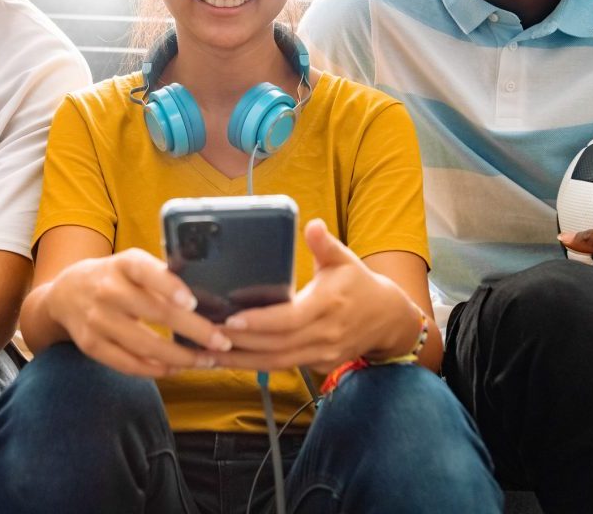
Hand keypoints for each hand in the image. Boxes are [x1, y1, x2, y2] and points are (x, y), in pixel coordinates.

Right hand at [46, 247, 232, 376]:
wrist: (65, 293)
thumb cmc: (115, 277)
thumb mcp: (132, 264)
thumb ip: (162, 275)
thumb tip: (209, 295)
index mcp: (123, 264)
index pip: (145, 271)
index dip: (169, 286)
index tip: (193, 302)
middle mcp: (108, 290)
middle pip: (154, 313)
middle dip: (194, 331)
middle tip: (221, 342)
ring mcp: (97, 320)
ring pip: (144, 345)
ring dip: (180, 357)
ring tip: (206, 360)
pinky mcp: (91, 346)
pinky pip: (127, 364)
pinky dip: (155, 370)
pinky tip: (176, 369)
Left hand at [216, 219, 421, 373]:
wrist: (388, 319)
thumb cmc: (359, 283)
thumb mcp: (345, 259)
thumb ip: (324, 244)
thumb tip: (312, 224)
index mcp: (327, 305)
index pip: (289, 319)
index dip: (259, 322)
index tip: (231, 319)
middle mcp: (324, 334)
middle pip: (276, 345)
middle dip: (240, 343)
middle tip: (205, 336)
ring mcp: (322, 354)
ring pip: (275, 363)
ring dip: (240, 361)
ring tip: (207, 355)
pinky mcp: (318, 365)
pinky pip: (282, 368)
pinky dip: (254, 365)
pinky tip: (230, 360)